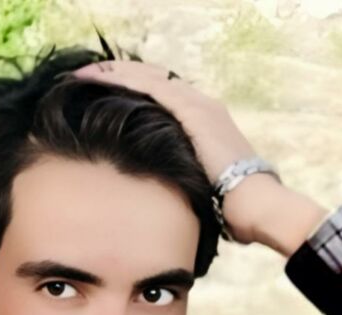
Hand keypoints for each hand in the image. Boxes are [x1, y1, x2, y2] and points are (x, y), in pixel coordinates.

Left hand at [71, 60, 327, 253]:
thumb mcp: (201, 193)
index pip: (163, 101)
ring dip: (115, 75)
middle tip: (87, 80)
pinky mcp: (193, 112)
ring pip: (149, 78)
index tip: (105, 98)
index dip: (134, 95)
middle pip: (154, 83)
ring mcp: (199, 107)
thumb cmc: (234, 213)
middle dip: (121, 80)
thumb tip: (162, 210)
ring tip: (83, 75)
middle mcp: (202, 108)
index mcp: (204, 126)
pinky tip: (96, 78)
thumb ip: (182, 188)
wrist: (258, 206)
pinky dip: (122, 79)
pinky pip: (150, 87)